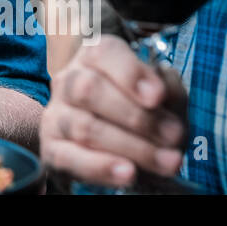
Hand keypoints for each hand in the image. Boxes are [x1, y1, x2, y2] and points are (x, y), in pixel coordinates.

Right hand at [40, 36, 188, 187]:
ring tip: (167, 162)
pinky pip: (70, 158)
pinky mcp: (52, 150)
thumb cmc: (147, 117)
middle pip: (87, 88)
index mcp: (94, 58)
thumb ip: (168, 88)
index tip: (157, 97)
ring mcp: (56, 116)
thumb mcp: (167, 98)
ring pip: (85, 127)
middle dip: (136, 116)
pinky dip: (101, 167)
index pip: (101, 52)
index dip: (129, 73)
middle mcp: (68, 81)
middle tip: (173, 135)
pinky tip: (128, 173)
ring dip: (133, 147)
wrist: (129, 154)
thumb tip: (159, 91)